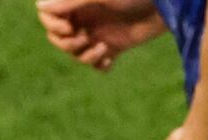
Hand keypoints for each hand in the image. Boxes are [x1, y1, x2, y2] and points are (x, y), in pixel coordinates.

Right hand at [35, 0, 162, 67]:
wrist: (167, 7)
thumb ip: (71, 1)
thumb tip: (40, 6)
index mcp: (78, 0)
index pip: (47, 14)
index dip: (52, 24)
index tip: (69, 27)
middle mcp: (85, 14)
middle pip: (57, 36)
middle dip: (67, 43)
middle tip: (85, 39)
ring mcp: (98, 30)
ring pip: (74, 52)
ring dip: (84, 56)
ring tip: (103, 49)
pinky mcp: (113, 45)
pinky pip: (95, 62)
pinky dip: (99, 64)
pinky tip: (110, 61)